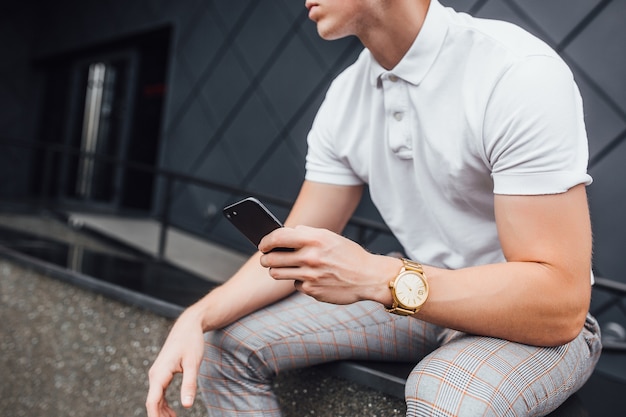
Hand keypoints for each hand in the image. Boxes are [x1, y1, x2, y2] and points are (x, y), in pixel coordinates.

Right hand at [146, 309, 205, 416]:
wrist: (188, 326)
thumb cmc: (191, 342)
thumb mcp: (193, 364)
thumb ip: (189, 385)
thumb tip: (186, 406)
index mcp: (159, 374)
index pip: (152, 402)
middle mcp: (154, 375)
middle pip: (153, 403)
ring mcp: (157, 374)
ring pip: (155, 399)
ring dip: (162, 413)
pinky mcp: (162, 373)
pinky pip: (159, 393)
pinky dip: (164, 405)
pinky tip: (172, 413)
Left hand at [259, 225, 398, 304]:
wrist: (368, 277)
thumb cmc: (349, 255)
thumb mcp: (330, 237)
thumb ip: (307, 233)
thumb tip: (285, 233)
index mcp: (314, 239)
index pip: (278, 237)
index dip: (265, 241)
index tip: (262, 244)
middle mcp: (310, 257)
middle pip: (271, 259)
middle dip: (265, 259)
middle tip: (266, 259)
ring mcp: (310, 276)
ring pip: (277, 274)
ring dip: (276, 271)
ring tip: (281, 268)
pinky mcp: (312, 290)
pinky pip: (296, 285)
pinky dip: (300, 281)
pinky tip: (311, 278)